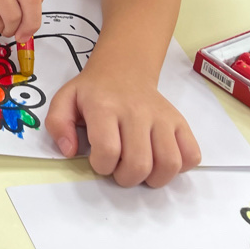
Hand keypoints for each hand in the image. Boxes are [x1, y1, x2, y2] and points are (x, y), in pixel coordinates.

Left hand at [46, 66, 200, 186]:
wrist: (123, 70)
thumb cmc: (93, 91)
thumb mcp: (64, 100)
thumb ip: (58, 124)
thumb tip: (69, 151)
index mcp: (104, 107)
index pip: (108, 150)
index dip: (101, 166)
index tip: (97, 160)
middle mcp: (136, 111)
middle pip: (139, 163)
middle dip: (125, 177)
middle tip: (118, 168)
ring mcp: (162, 117)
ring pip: (169, 164)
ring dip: (153, 178)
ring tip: (140, 170)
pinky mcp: (180, 122)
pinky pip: (191, 155)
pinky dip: (179, 168)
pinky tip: (160, 160)